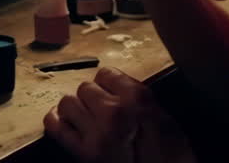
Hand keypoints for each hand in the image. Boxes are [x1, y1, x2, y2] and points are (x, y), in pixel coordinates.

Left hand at [44, 68, 193, 162]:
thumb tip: (119, 88)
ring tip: (85, 119)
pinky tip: (64, 123)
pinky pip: (56, 127)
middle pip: (85, 88)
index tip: (109, 93)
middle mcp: (114, 111)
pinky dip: (57, 123)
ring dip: (74, 110)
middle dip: (91, 99)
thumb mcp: (166, 119)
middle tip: (99, 111)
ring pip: (68, 103)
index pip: (106, 74)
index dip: (107, 85)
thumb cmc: (172, 156)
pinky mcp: (85, 153)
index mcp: (137, 98)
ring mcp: (97, 133)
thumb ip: (139, 99)